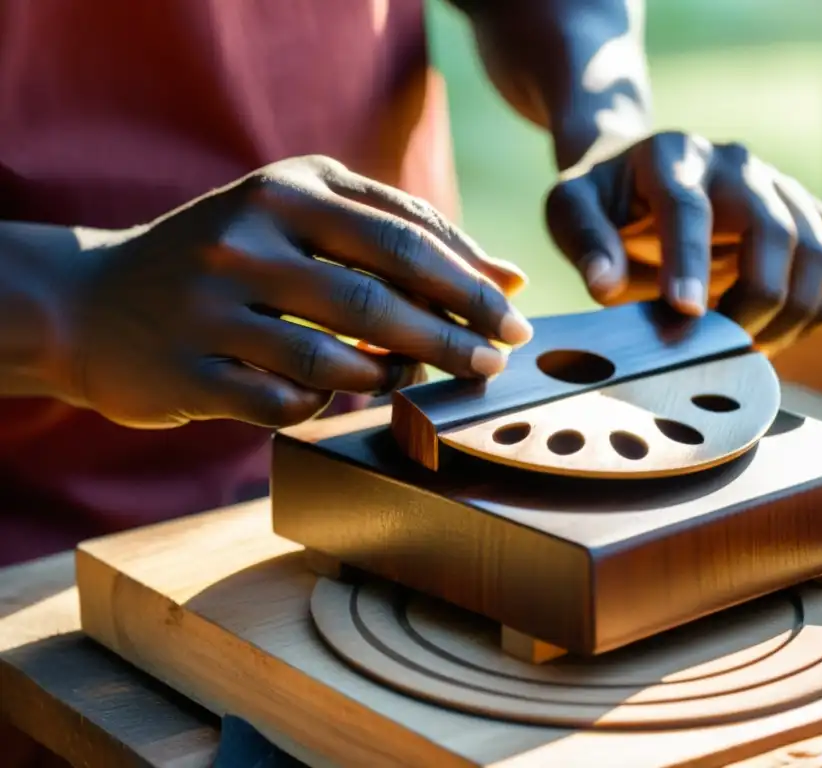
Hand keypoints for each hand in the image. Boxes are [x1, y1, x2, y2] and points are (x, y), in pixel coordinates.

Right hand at [57, 155, 531, 428]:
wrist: (95, 303)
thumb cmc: (230, 261)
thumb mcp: (302, 223)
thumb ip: (400, 239)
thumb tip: (509, 277)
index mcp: (288, 187)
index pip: (407, 234)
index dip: (472, 280)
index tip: (515, 316)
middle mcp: (248, 237)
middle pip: (380, 296)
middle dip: (456, 334)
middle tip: (499, 360)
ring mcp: (212, 305)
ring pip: (335, 358)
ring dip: (395, 375)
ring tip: (422, 377)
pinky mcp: (189, 370)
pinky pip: (285, 403)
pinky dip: (324, 404)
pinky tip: (337, 394)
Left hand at [544, 132, 821, 351]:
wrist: (639, 174)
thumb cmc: (602, 199)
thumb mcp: (569, 209)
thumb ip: (586, 243)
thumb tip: (606, 286)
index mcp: (672, 156)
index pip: (688, 207)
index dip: (690, 262)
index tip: (688, 316)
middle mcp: (735, 164)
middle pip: (774, 231)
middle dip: (754, 302)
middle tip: (720, 347)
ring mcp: (779, 185)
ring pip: (819, 251)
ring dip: (792, 313)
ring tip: (748, 346)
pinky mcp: (806, 213)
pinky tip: (785, 329)